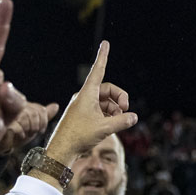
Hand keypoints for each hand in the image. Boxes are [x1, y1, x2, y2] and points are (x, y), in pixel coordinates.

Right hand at [0, 99, 61, 155]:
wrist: (4, 144)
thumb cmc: (18, 133)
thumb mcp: (33, 124)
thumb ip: (43, 115)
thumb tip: (56, 106)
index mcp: (23, 103)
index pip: (40, 109)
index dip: (43, 121)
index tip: (41, 129)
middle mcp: (14, 104)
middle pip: (34, 113)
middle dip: (36, 126)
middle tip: (33, 132)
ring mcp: (7, 112)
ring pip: (26, 118)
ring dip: (29, 130)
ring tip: (25, 134)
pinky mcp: (2, 122)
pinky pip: (18, 126)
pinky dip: (21, 133)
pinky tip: (20, 136)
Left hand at [44, 41, 137, 163]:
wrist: (61, 151)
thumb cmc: (79, 137)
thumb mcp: (104, 128)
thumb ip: (122, 121)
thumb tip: (134, 117)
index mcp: (87, 94)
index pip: (98, 70)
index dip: (103, 56)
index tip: (105, 43)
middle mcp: (85, 97)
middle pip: (108, 90)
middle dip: (120, 98)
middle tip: (126, 110)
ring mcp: (84, 106)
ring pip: (106, 101)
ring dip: (115, 109)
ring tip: (119, 122)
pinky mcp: (83, 116)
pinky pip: (101, 110)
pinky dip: (109, 115)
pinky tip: (113, 125)